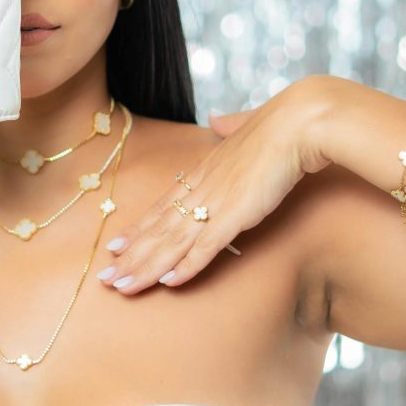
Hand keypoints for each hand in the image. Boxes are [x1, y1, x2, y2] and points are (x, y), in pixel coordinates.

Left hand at [97, 76, 336, 294]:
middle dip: (131, 256)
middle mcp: (202, 187)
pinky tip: (168, 283)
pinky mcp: (236, 214)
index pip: (163, 206)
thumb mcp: (246, 127)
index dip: (139, 228)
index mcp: (203, 170)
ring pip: (172, 242)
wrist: (300, 121)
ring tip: (121, 287)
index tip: (115, 246)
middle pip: (158, 227)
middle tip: (105, 278)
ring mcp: (216, 201)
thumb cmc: (280, 123)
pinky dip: (186, 266)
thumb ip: (230, 126)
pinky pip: (206, 246)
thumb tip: (217, 118)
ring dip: (147, 268)